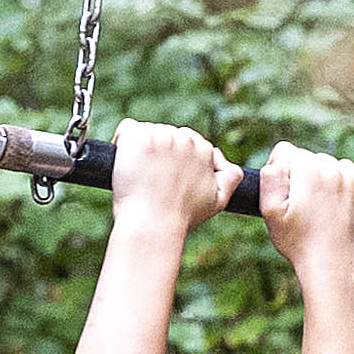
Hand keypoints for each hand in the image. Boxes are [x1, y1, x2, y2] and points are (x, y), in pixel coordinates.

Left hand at [106, 117, 227, 229]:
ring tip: (139, 177)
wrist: (153, 225)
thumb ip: (231, 177)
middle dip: (157, 154)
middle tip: (151, 182)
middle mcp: (185, 138)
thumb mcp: (219, 200)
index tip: (165, 181)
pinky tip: (123, 163)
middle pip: (166, 136)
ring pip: (147, 133)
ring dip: (140, 150)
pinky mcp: (138, 137)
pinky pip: (127, 129)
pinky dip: (121, 143)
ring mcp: (161, 136)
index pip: (185, 143)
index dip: (172, 162)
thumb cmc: (181, 217)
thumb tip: (223, 160)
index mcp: (205, 149)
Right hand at [253, 143, 353, 276]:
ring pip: (327, 165)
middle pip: (307, 157)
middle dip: (301, 174)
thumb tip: (278, 161)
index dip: (278, 170)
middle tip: (301, 205)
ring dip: (321, 178)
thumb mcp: (270, 212)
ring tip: (317, 207)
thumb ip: (270, 178)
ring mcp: (351, 177)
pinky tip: (333, 206)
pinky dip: (339, 184)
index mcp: (307, 169)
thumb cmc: (298, 240)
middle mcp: (332, 167)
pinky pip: (346, 174)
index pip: (285, 150)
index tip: (283, 193)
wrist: (332, 263)